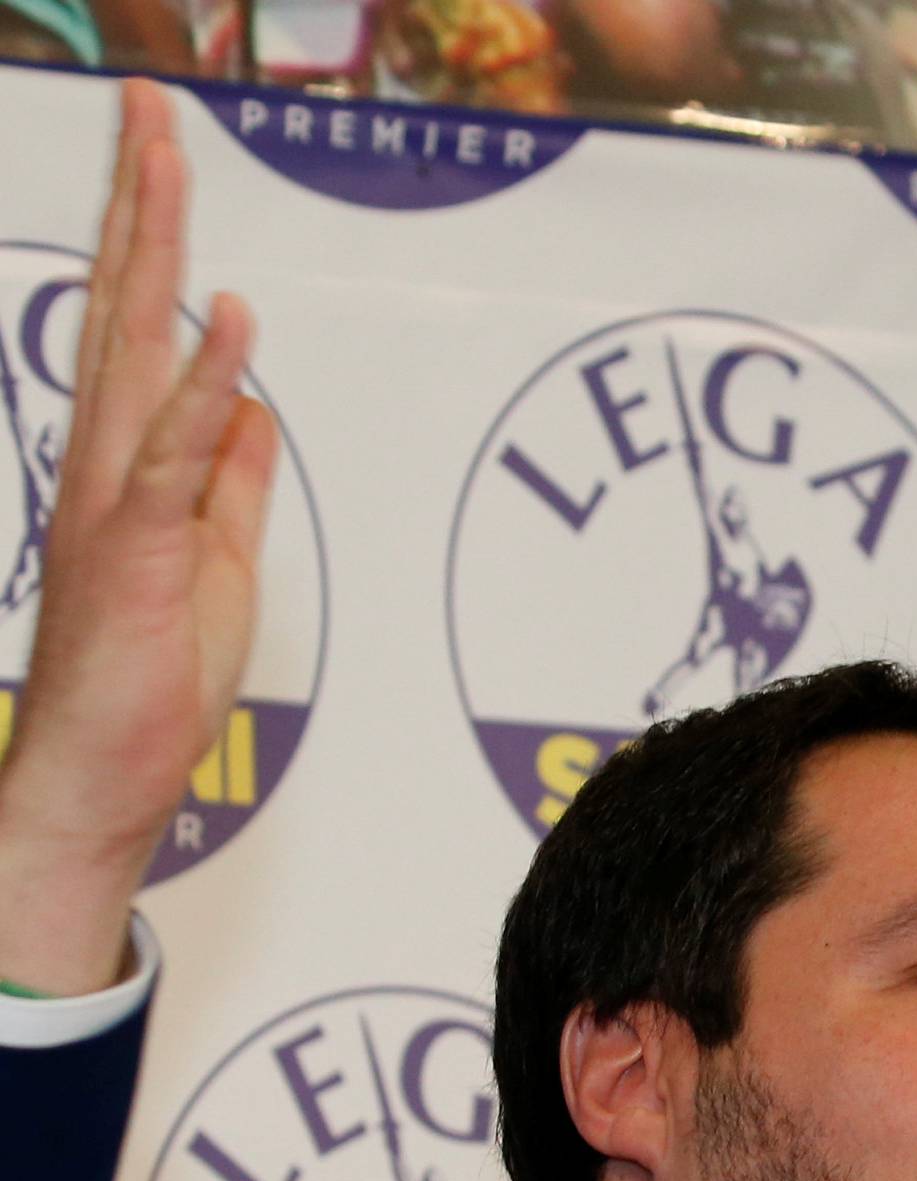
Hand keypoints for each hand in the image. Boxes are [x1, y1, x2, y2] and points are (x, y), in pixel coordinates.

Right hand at [0, 78, 276, 995]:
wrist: (102, 776)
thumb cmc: (150, 686)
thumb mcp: (216, 566)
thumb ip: (230, 484)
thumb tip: (254, 406)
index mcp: (125, 469)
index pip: (139, 332)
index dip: (152, 241)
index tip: (163, 154)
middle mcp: (104, 466)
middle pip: (123, 310)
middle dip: (141, 204)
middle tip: (152, 107)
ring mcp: (112, 503)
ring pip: (135, 353)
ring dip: (156, 252)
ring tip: (166, 155)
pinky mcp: (136, 550)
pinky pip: (175, 454)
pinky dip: (205, 384)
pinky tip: (230, 320)